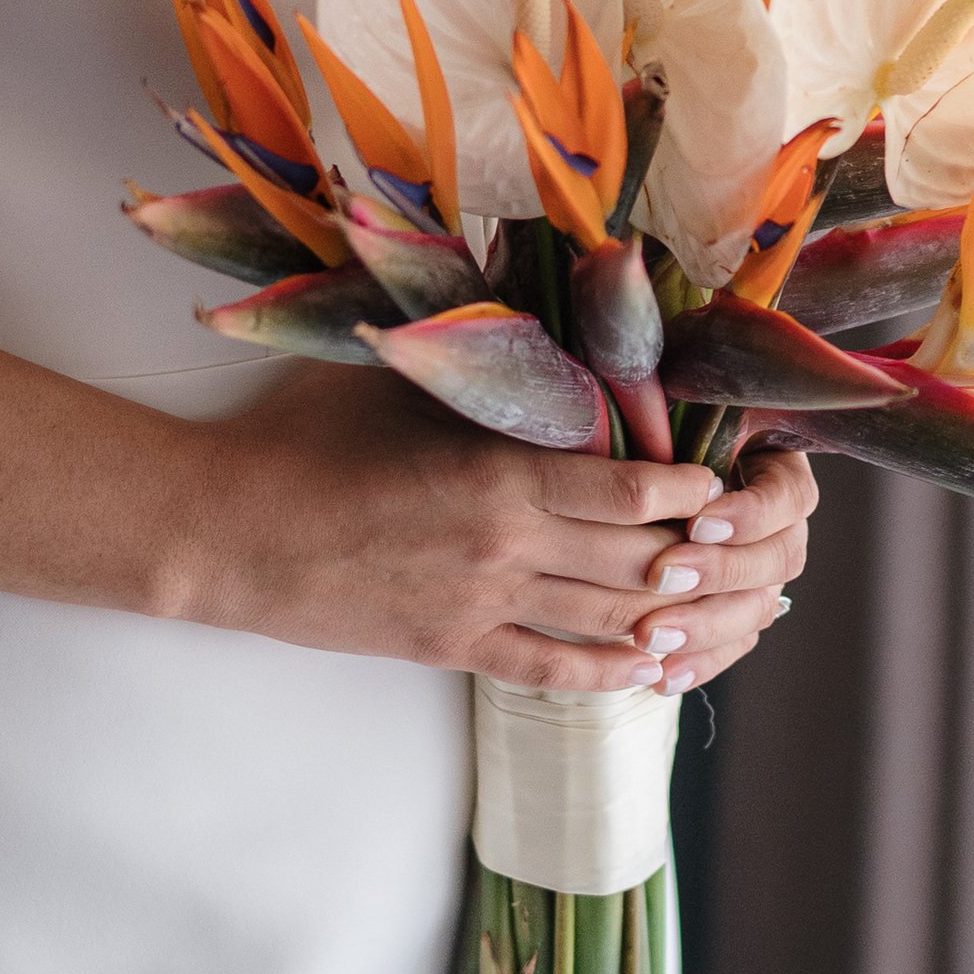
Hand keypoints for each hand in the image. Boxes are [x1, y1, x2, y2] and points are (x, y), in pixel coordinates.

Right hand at [168, 363, 814, 692]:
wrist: (227, 529)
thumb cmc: (301, 436)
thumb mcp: (398, 381)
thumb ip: (478, 365)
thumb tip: (537, 304)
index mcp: (499, 475)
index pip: (628, 489)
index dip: (688, 491)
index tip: (724, 480)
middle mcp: (505, 548)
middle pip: (635, 561)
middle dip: (700, 558)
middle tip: (747, 550)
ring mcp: (480, 606)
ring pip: (605, 620)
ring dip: (670, 616)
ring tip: (719, 608)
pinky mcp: (450, 648)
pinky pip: (550, 669)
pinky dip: (607, 669)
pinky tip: (647, 665)